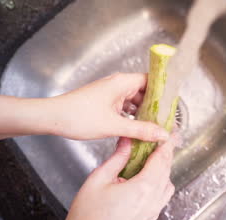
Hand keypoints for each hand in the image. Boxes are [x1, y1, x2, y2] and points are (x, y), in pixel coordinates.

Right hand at [43, 135, 176, 219]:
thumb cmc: (86, 218)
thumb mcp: (98, 179)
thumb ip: (117, 158)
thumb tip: (127, 142)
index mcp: (142, 189)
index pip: (161, 160)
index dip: (166, 144)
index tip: (169, 133)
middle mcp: (152, 201)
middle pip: (167, 171)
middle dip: (165, 154)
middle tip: (161, 141)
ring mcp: (152, 212)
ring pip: (167, 185)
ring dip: (162, 170)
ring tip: (150, 159)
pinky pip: (161, 197)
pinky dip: (159, 183)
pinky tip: (144, 179)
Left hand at [46, 73, 168, 141]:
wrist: (52, 118)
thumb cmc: (79, 116)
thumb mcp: (114, 126)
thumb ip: (141, 130)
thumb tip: (162, 134)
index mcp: (122, 83)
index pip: (151, 80)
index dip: (164, 91)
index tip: (173, 104)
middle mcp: (117, 85)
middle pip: (144, 92)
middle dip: (155, 106)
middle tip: (165, 121)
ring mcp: (110, 93)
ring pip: (134, 101)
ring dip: (143, 113)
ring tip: (153, 127)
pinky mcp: (104, 102)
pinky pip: (124, 107)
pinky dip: (131, 117)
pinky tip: (136, 129)